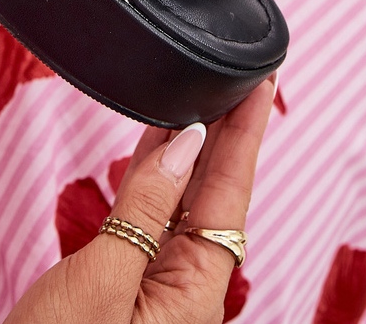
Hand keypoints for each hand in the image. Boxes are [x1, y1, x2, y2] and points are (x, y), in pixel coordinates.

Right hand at [4, 74, 276, 323]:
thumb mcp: (104, 281)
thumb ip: (147, 209)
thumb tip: (187, 143)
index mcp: (196, 290)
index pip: (231, 192)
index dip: (246, 132)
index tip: (262, 83)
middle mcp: (185, 284)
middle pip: (215, 191)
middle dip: (228, 129)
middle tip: (240, 75)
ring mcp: (155, 282)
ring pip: (181, 198)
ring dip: (191, 144)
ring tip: (203, 91)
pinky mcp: (124, 280)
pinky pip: (149, 214)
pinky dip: (152, 172)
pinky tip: (157, 142)